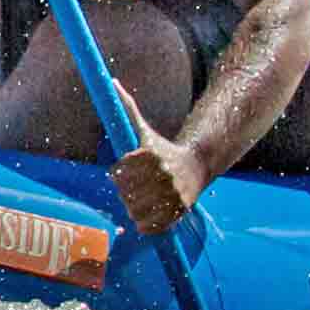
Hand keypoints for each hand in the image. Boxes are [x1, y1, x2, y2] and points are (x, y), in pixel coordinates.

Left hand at [107, 83, 207, 233]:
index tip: (125, 171)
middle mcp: (163, 175)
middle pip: (124, 194)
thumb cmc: (163, 149)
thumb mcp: (145, 129)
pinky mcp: (178, 212)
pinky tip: (149, 213)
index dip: (118, 174)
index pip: (117, 173)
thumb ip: (127, 108)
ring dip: (133, 209)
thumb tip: (113, 82)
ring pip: (135, 212)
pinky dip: (145, 225)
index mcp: (150, 155)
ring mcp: (172, 195)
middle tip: (134, 187)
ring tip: (141, 200)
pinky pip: (150, 227)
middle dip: (125, 192)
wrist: (196, 166)